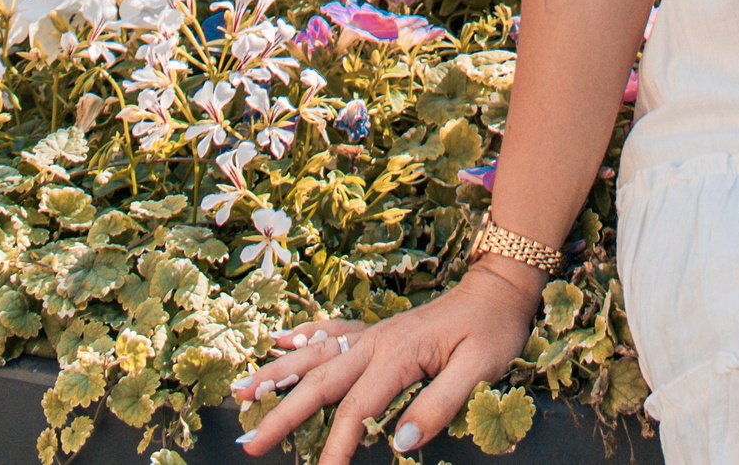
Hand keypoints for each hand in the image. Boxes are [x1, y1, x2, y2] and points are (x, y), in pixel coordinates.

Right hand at [233, 267, 539, 463]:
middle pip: (320, 383)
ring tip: (241, 392)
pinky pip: (332, 332)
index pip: (356, 410)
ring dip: (277, 373)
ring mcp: (373, 334)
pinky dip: (303, 338)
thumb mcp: (480, 369)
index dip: (336, 448)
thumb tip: (401, 441)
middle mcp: (376, 342)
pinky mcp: (377, 331)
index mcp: (398, 356)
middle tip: (249, 444)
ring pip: (315, 354)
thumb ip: (440, 404)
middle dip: (282, 414)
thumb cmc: (492, 331)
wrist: (498, 289)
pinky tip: (281, 341)